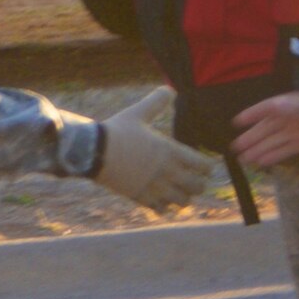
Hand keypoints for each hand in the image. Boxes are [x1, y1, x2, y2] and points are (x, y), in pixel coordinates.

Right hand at [93, 87, 211, 211]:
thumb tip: (170, 89)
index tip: (203, 166)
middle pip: (197, 186)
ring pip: (182, 201)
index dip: (207, 167)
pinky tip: (160, 200)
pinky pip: (161, 209)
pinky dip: (165, 207)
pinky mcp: (139, 196)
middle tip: (193, 180)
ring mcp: (153, 186)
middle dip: (198, 184)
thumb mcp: (137, 112)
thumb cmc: (116, 131)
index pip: (204, 166)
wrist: (92, 150)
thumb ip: (156, 101)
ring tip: (178, 193)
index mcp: (170, 151)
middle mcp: (166, 171)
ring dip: (183, 197)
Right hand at [231, 93, 298, 165]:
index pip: (267, 108)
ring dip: (259, 149)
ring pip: (273, 141)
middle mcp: (291, 117)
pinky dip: (273, 155)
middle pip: (267, 128)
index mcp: (292, 105)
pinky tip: (261, 162)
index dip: (252, 114)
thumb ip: (292, 108)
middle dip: (252, 138)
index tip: (236, 122)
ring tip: (244, 159)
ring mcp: (297, 131)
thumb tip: (274, 106)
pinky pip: (284, 149)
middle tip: (235, 148)